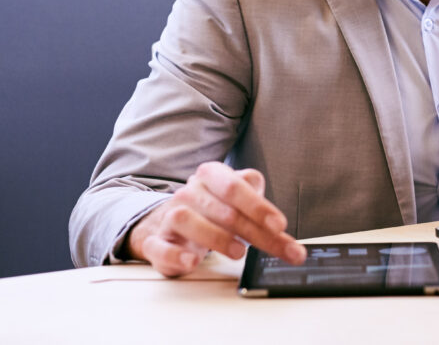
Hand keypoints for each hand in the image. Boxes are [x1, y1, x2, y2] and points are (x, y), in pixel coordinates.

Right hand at [126, 162, 306, 276]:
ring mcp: (170, 216)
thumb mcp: (238, 205)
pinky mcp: (156, 241)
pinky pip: (161, 246)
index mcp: (212, 176)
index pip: (235, 187)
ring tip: (239, 253)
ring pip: (187, 219)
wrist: (169, 223)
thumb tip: (282, 228)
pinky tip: (193, 261)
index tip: (279, 225)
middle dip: (254, 231)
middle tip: (277, 247)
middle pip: (222, 209)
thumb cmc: (212, 212)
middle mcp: (190, 192)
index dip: (259, 206)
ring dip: (216, 237)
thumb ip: (261, 213)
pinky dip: (177, 254)